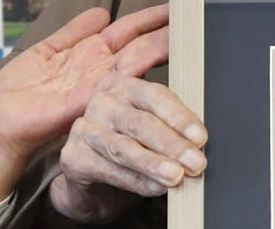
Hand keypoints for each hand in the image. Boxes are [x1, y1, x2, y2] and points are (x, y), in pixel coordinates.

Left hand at [0, 5, 169, 208]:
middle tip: (193, 17)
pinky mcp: (91, 103)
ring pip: (138, 62)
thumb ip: (74, 32)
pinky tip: (159, 61)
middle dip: (167, 31)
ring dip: (162, 48)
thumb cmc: (17, 93)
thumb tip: (102, 11)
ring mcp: (100, 86)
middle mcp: (102, 69)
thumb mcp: (46, 51)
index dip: (152, 17)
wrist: (0, 126)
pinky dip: (142, 73)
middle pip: (142, 44)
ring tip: (186, 34)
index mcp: (92, 53)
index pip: (130, 30)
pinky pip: (119, 86)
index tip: (175, 5)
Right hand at [49, 74, 206, 223]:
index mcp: (127, 86)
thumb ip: (173, 128)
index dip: (180, 118)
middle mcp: (104, 102)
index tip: (201, 138)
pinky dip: (136, 181)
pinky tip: (155, 187)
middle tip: (196, 163)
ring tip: (177, 177)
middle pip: (141, 123)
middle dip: (172, 145)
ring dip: (154, 164)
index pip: (157, 97)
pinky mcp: (72, 157)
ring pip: (124, 148)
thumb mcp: (154, 129)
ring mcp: (84, 128)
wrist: (94, 177)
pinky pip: (109, 169)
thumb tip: (200, 142)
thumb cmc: (133, 144)